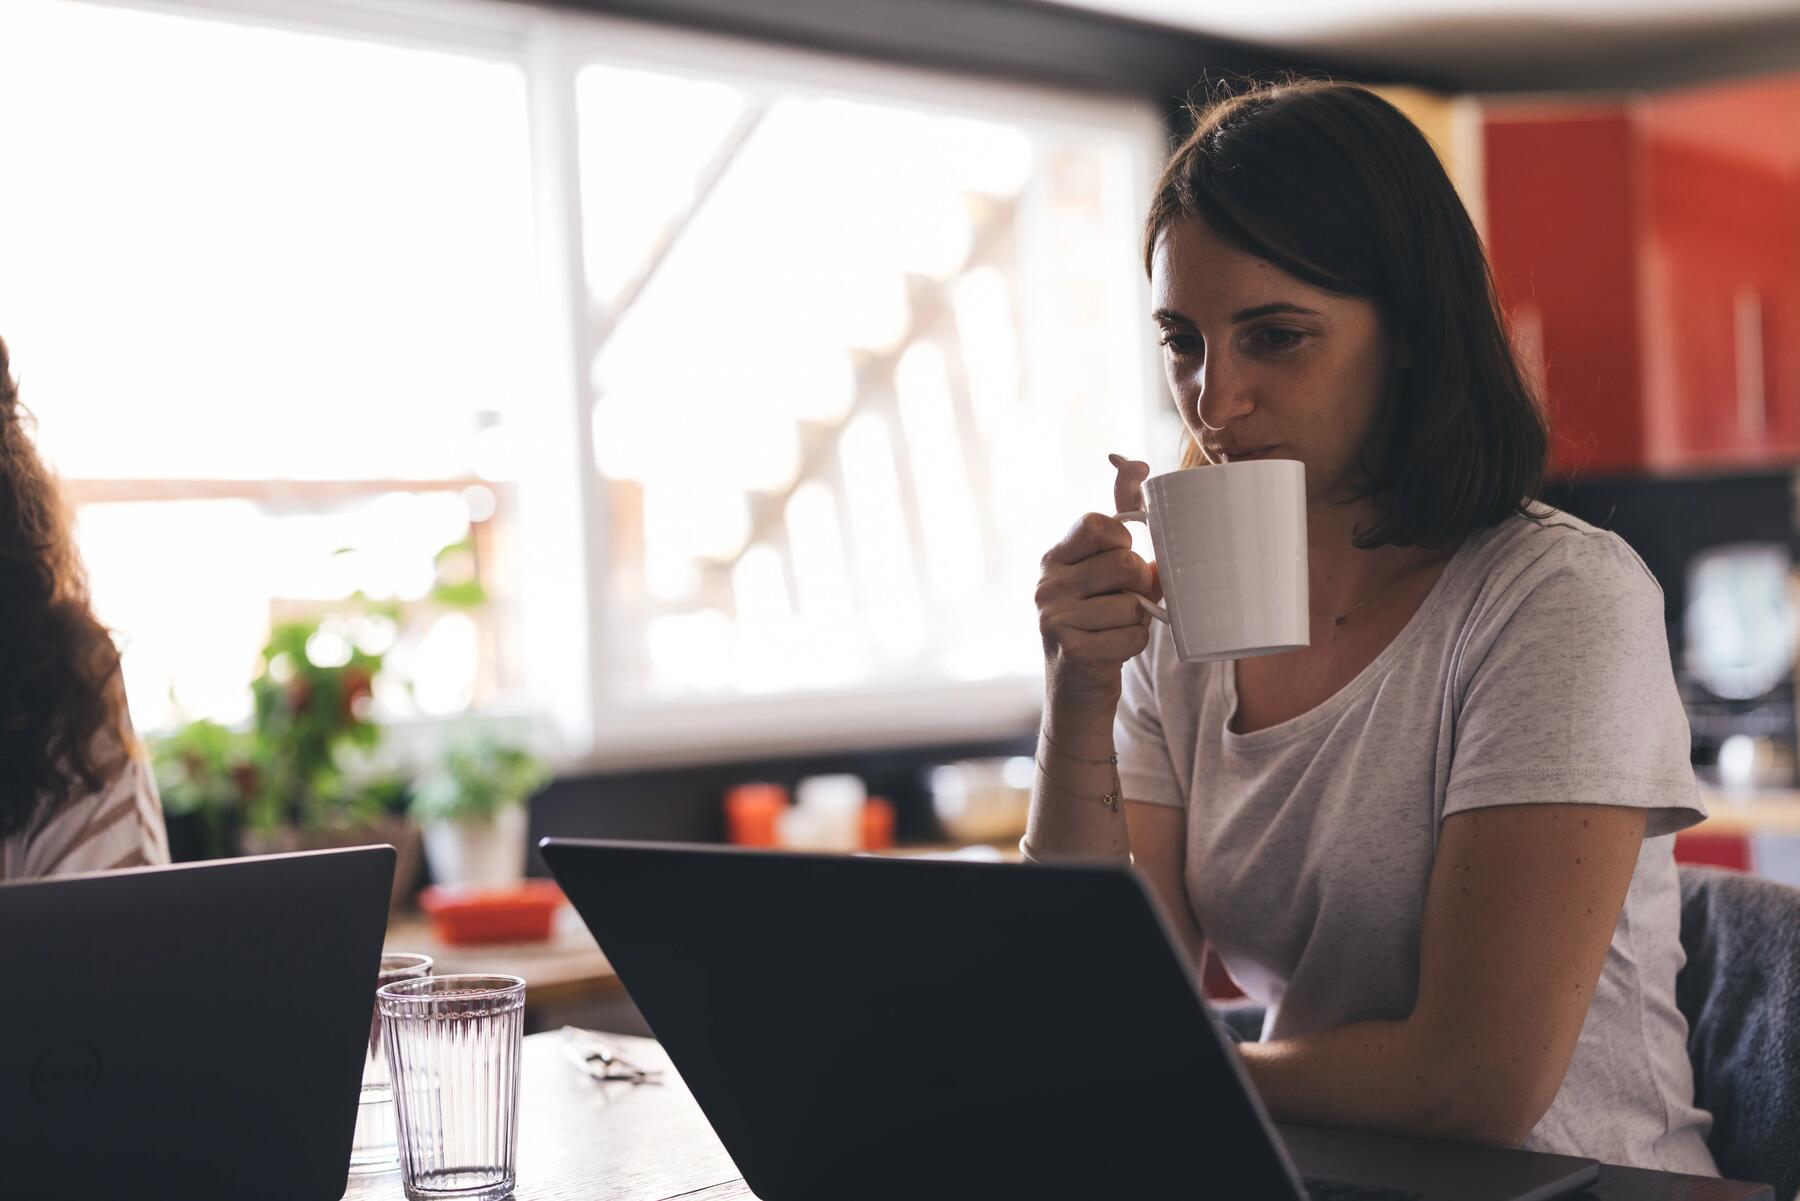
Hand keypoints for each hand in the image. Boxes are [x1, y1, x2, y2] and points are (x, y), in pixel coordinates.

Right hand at [1034, 454, 1161, 706]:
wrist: (1077, 694)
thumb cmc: (1101, 623)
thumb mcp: (1105, 571)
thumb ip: (1120, 517)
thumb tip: (1139, 463)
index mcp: (1055, 558)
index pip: (1097, 523)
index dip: (1123, 542)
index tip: (1121, 561)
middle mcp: (1046, 583)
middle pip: (1124, 563)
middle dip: (1139, 587)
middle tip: (1127, 603)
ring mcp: (1053, 617)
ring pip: (1131, 603)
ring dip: (1138, 621)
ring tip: (1116, 630)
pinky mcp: (1070, 650)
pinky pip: (1131, 635)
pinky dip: (1134, 645)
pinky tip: (1113, 652)